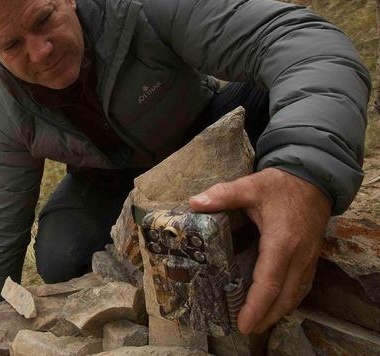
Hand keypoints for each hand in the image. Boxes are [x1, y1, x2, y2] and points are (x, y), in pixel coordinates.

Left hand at [189, 167, 330, 334]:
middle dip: (266, 316)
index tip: (244, 323)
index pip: (269, 281)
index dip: (257, 306)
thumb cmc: (279, 185)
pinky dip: (288, 300)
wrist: (313, 179)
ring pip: (295, 294)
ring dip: (278, 312)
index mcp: (281, 241)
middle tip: (246, 329)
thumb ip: (223, 194)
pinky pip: (301, 285)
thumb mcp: (249, 186)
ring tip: (258, 323)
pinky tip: (276, 305)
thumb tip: (195, 202)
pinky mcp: (311, 258)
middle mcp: (299, 255)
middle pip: (284, 296)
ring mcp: (308, 258)